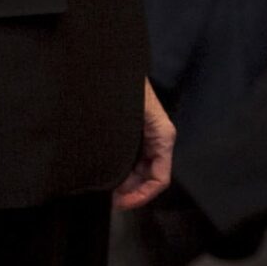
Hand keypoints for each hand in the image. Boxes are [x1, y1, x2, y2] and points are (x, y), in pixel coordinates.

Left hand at [112, 79, 175, 208]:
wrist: (110, 63)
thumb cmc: (122, 87)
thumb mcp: (131, 118)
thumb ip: (129, 147)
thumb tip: (118, 181)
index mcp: (163, 136)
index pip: (160, 179)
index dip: (142, 196)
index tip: (119, 202)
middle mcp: (158, 137)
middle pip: (150, 176)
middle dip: (131, 190)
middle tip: (108, 196)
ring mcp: (147, 133)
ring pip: (140, 168)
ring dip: (124, 180)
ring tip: (104, 184)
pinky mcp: (136, 130)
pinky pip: (133, 156)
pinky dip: (120, 167)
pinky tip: (104, 168)